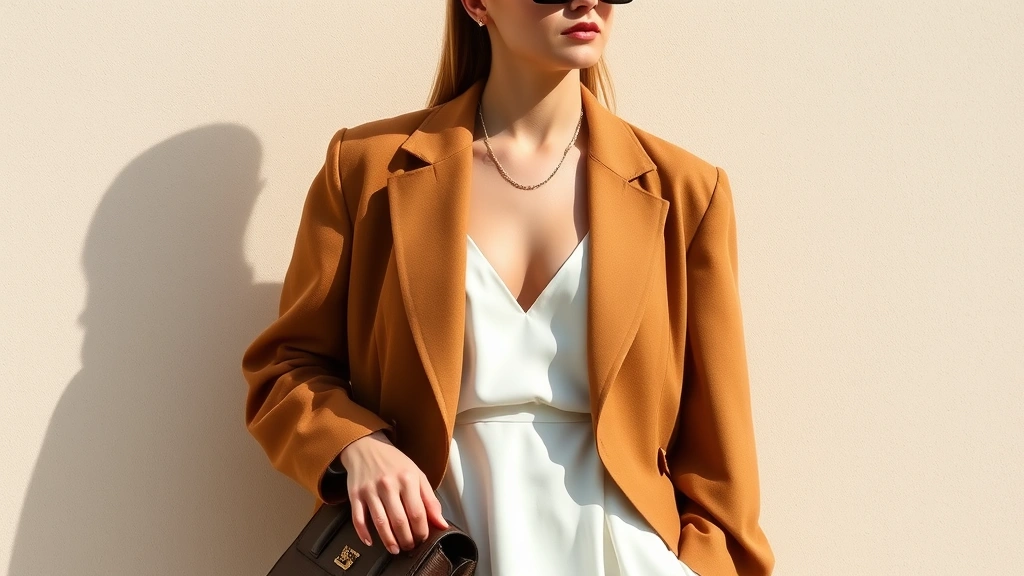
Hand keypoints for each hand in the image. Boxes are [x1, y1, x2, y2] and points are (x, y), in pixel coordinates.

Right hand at [338, 430, 449, 553]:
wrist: (367, 447)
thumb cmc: (395, 464)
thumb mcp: (417, 476)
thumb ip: (431, 501)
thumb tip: (441, 525)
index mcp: (407, 479)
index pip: (417, 513)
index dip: (421, 530)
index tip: (422, 538)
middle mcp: (388, 484)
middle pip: (399, 521)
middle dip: (406, 540)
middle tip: (409, 547)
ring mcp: (370, 490)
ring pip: (380, 522)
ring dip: (389, 541)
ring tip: (395, 549)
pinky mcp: (354, 494)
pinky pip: (358, 519)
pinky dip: (363, 534)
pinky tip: (371, 542)